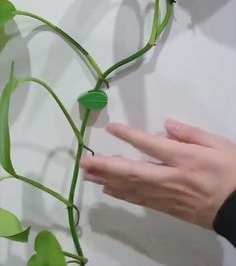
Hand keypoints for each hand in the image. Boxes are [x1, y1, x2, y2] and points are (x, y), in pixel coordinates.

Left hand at [81, 120, 235, 228]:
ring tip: (88, 174)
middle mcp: (171, 178)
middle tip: (85, 162)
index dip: (129, 136)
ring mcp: (168, 196)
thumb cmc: (231, 171)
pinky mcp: (168, 208)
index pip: (150, 145)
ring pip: (132, 188)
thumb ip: (191, 134)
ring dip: (108, 180)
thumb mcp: (218, 145)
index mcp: (185, 159)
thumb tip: (166, 125)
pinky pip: (141, 200)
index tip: (111, 128)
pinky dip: (123, 194)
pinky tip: (110, 190)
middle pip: (133, 172)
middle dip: (107, 166)